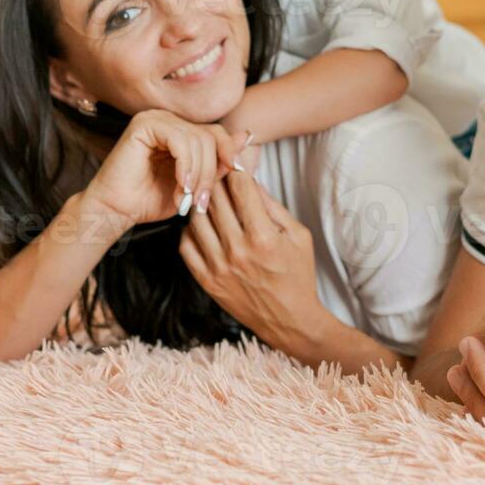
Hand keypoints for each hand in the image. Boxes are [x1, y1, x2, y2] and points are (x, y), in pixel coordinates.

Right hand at [83, 110, 248, 229]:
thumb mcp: (195, 183)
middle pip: (210, 136)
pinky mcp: (144, 124)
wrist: (116, 211)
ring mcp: (156, 118)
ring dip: (198, 174)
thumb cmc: (150, 200)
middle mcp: (169, 120)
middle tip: (201, 201)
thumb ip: (218, 162)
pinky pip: (180, 140)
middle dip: (211, 172)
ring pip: (198, 140)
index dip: (226, 157)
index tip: (226, 182)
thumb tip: (247, 136)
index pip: (217, 134)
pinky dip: (185, 166)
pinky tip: (179, 185)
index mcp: (181, 130)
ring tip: (188, 198)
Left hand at [178, 170, 324, 352]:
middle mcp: (238, 251)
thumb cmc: (298, 274)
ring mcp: (219, 267)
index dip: (237, 169)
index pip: (240, 188)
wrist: (289, 320)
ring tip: (209, 198)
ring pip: (196, 219)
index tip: (235, 163)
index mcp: (264, 237)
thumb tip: (250, 178)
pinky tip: (202, 225)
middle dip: (216, 180)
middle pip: (215, 199)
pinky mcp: (207, 281)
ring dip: (202, 203)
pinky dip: (190, 230)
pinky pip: (186, 245)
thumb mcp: (298, 235)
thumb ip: (273, 206)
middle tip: (217, 173)